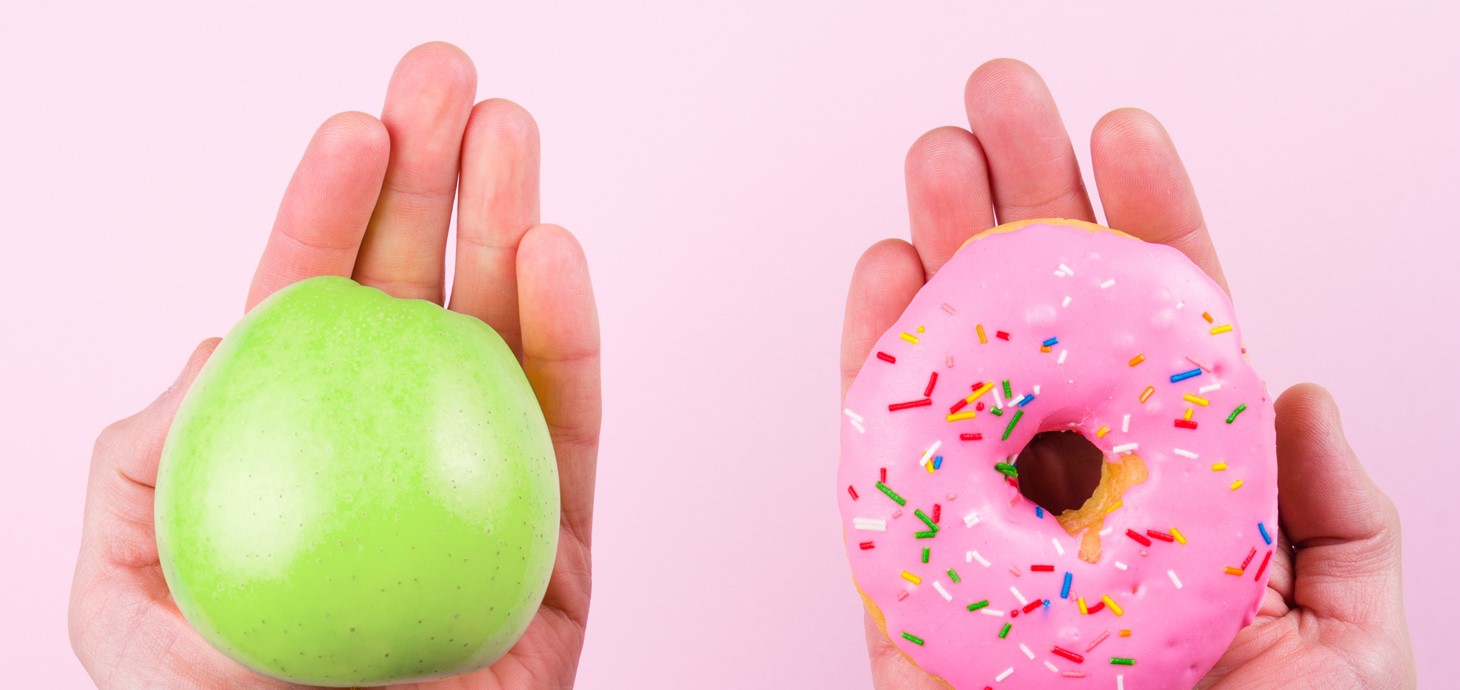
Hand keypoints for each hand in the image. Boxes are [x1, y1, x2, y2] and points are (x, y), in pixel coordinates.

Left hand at [68, 42, 599, 688]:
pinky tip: (553, 254)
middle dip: (434, 172)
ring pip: (504, 331)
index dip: (329, 210)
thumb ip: (145, 464)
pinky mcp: (561, 532)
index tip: (354, 129)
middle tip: (448, 81)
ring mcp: (486, 476)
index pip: (312, 305)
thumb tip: (224, 342)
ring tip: (510, 134)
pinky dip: (570, 336)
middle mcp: (396, 440)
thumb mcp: (125, 601)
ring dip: (511, 219)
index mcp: (301, 442)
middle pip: (418, 289)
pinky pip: (571, 424)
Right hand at [839, 59, 1414, 688]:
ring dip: (938, 259)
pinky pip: (879, 468)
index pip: (1162, 342)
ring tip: (931, 160)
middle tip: (998, 106)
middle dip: (1020, 205)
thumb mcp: (1351, 653)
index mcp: (1184, 500)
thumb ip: (1343, 522)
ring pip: (953, 374)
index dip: (1147, 228)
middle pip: (1043, 331)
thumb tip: (1298, 392)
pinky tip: (878, 280)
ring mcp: (987, 536)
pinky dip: (868, 367)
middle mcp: (1078, 502)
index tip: (1127, 135)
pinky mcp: (908, 588)